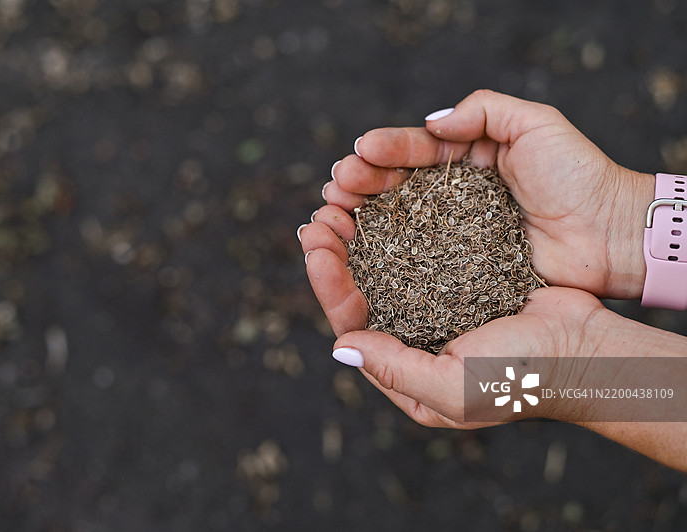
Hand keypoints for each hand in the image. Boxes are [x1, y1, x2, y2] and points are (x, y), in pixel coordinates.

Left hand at [301, 225, 605, 427]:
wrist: (588, 350)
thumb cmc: (523, 378)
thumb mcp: (455, 388)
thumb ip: (394, 369)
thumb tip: (341, 345)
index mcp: (405, 371)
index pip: (353, 324)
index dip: (329, 285)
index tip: (316, 248)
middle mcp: (415, 338)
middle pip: (362, 289)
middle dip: (336, 251)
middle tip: (321, 214)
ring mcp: (438, 305)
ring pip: (386, 263)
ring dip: (362, 230)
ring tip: (343, 197)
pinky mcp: (462, 276)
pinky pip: (422, 246)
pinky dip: (401, 222)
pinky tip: (388, 196)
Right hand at [321, 89, 653, 298]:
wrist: (610, 235)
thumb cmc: (579, 176)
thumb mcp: (535, 124)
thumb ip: (482, 111)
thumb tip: (432, 123)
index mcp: (466, 158)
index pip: (416, 150)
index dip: (385, 151)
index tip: (359, 153)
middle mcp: (453, 196)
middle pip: (396, 186)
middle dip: (362, 182)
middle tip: (337, 186)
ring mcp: (452, 234)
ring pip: (397, 221)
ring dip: (361, 216)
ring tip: (334, 212)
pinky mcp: (456, 270)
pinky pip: (415, 260)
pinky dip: (382, 255)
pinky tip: (357, 250)